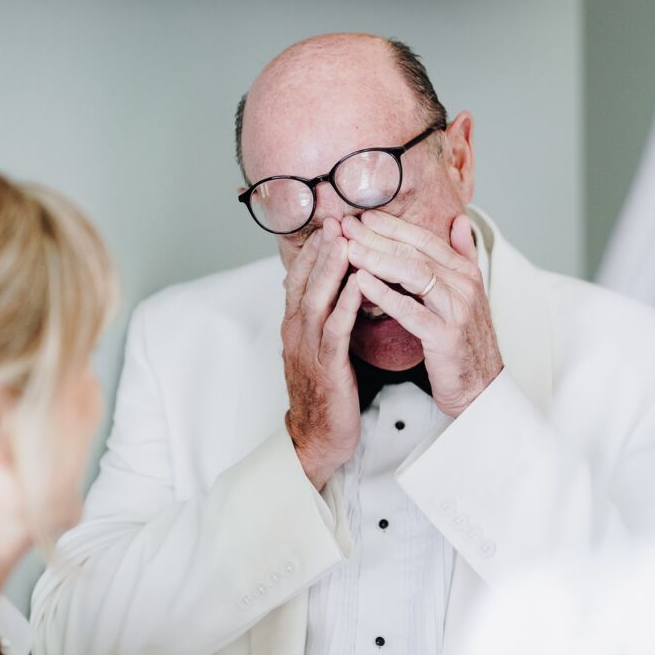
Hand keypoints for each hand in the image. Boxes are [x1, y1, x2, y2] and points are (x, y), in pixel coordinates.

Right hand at [281, 218, 363, 489]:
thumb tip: (341, 287)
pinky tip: (358, 287)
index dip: (316, 247)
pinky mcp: (326, 367)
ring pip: (317, 299)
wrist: (317, 437)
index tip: (332, 220)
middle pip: (306, 280)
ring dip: (331, 268)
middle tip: (337, 217)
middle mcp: (297, 331)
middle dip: (322, 247)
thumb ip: (328, 316)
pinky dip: (345, 306)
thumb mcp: (322, 346)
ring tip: (346, 240)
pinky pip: (335, 331)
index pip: (301, 276)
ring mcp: (308, 348)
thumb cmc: (326, 391)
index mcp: (296, 324)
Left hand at [344, 210, 503, 416]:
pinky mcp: (445, 336)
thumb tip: (458, 221)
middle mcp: (464, 286)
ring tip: (349, 249)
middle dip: (378, 237)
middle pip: (415, 251)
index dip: (393, 225)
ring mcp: (457, 310)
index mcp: (466, 273)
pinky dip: (384, 294)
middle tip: (347, 226)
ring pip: (414, 274)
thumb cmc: (466, 343)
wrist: (481, 387)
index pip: (425, 239)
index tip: (364, 216)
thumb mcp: (469, 294)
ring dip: (378, 259)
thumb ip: (463, 255)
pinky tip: (361, 283)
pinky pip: (411, 310)